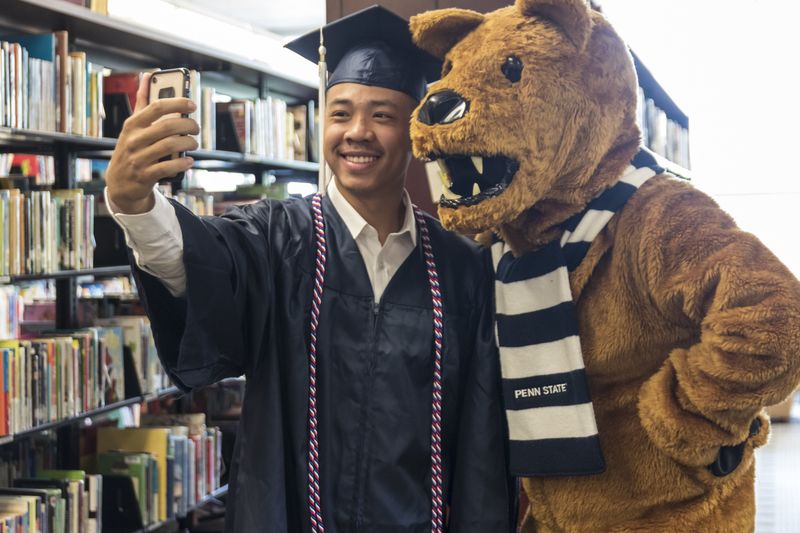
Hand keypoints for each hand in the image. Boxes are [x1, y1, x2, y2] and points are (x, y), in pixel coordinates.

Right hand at [106, 72, 199, 213]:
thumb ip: (142, 101)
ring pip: (170, 146)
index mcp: (133, 124)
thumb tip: (147, 76)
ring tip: (194, 143)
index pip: (157, 107)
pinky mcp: (145, 176)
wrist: (119, 182)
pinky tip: (189, 161)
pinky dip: (182, 163)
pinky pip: (168, 167)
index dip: (177, 103)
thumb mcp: (133, 125)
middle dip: (188, 125)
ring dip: (188, 144)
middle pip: (167, 126)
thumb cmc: (131, 148)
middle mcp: (134, 139)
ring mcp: (138, 158)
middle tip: (196, 128)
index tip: (192, 104)